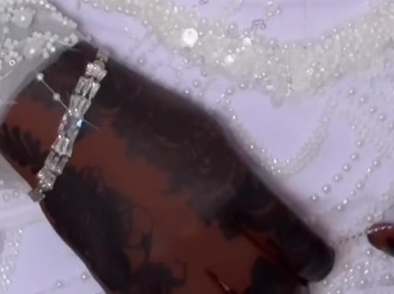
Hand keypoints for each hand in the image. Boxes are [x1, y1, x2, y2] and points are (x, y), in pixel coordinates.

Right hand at [0, 40, 334, 293]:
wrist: (71, 125)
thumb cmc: (147, 118)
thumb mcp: (212, 142)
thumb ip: (243, 188)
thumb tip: (270, 228)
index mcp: (230, 186)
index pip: (290, 238)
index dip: (313, 257)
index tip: (322, 263)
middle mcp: (203, 233)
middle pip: (266, 286)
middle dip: (288, 290)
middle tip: (297, 287)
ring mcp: (163, 267)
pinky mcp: (126, 286)